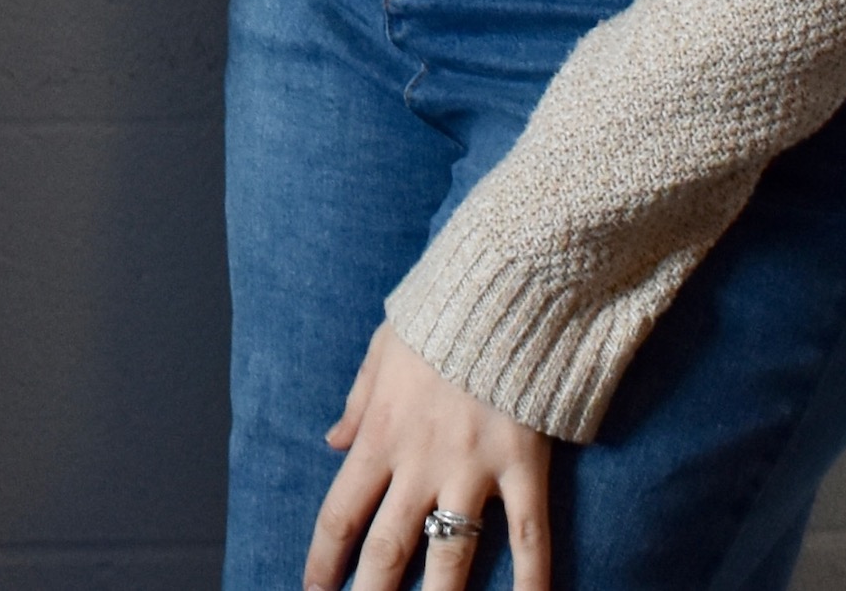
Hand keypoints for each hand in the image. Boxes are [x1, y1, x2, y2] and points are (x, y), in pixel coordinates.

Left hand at [307, 325, 554, 590]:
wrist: (506, 286)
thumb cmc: (442, 314)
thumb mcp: (383, 350)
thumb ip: (358, 402)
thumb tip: (333, 441)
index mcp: (381, 434)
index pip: (340, 515)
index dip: (324, 561)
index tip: (314, 590)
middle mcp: (421, 461)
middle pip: (387, 550)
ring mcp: (475, 468)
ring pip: (451, 556)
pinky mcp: (524, 465)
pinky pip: (530, 536)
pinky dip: (532, 580)